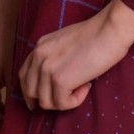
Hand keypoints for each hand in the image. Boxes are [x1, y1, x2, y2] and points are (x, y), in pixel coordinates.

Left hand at [18, 4, 132, 111]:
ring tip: (82, 86)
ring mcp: (47, 69)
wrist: (109, 30)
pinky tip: (86, 87)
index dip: (31, 91)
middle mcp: (39, 57)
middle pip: (30, 92)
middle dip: (45, 100)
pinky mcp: (60, 80)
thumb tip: (54, 79)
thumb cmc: (96, 34)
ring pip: (45, 102)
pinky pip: (62, 104)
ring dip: (64, 100)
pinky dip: (76, 100)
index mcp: (39, 46)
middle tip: (64, 100)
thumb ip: (54, 56)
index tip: (43, 99)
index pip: (24, 75)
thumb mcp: (65, 42)